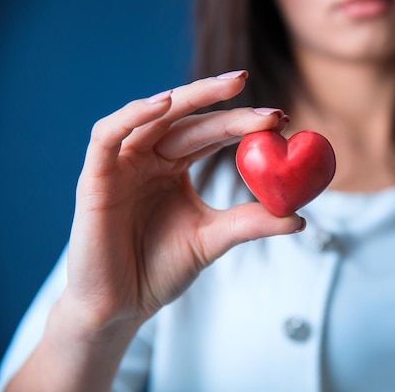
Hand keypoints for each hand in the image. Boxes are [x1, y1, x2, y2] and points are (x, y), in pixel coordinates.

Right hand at [63, 71, 302, 329]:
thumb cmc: (161, 271)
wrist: (121, 308)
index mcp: (173, 166)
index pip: (211, 133)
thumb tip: (299, 218)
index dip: (244, 122)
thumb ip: (249, 223)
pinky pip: (107, 135)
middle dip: (228, 106)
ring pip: (152, 115)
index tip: (282, 120)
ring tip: (231, 85)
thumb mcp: (213, 240)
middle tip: (268, 105)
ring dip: (190, 96)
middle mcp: (148, 158)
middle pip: (188, 118)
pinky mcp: (94, 177)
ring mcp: (121, 164)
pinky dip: (134, 115)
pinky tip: (165, 102)